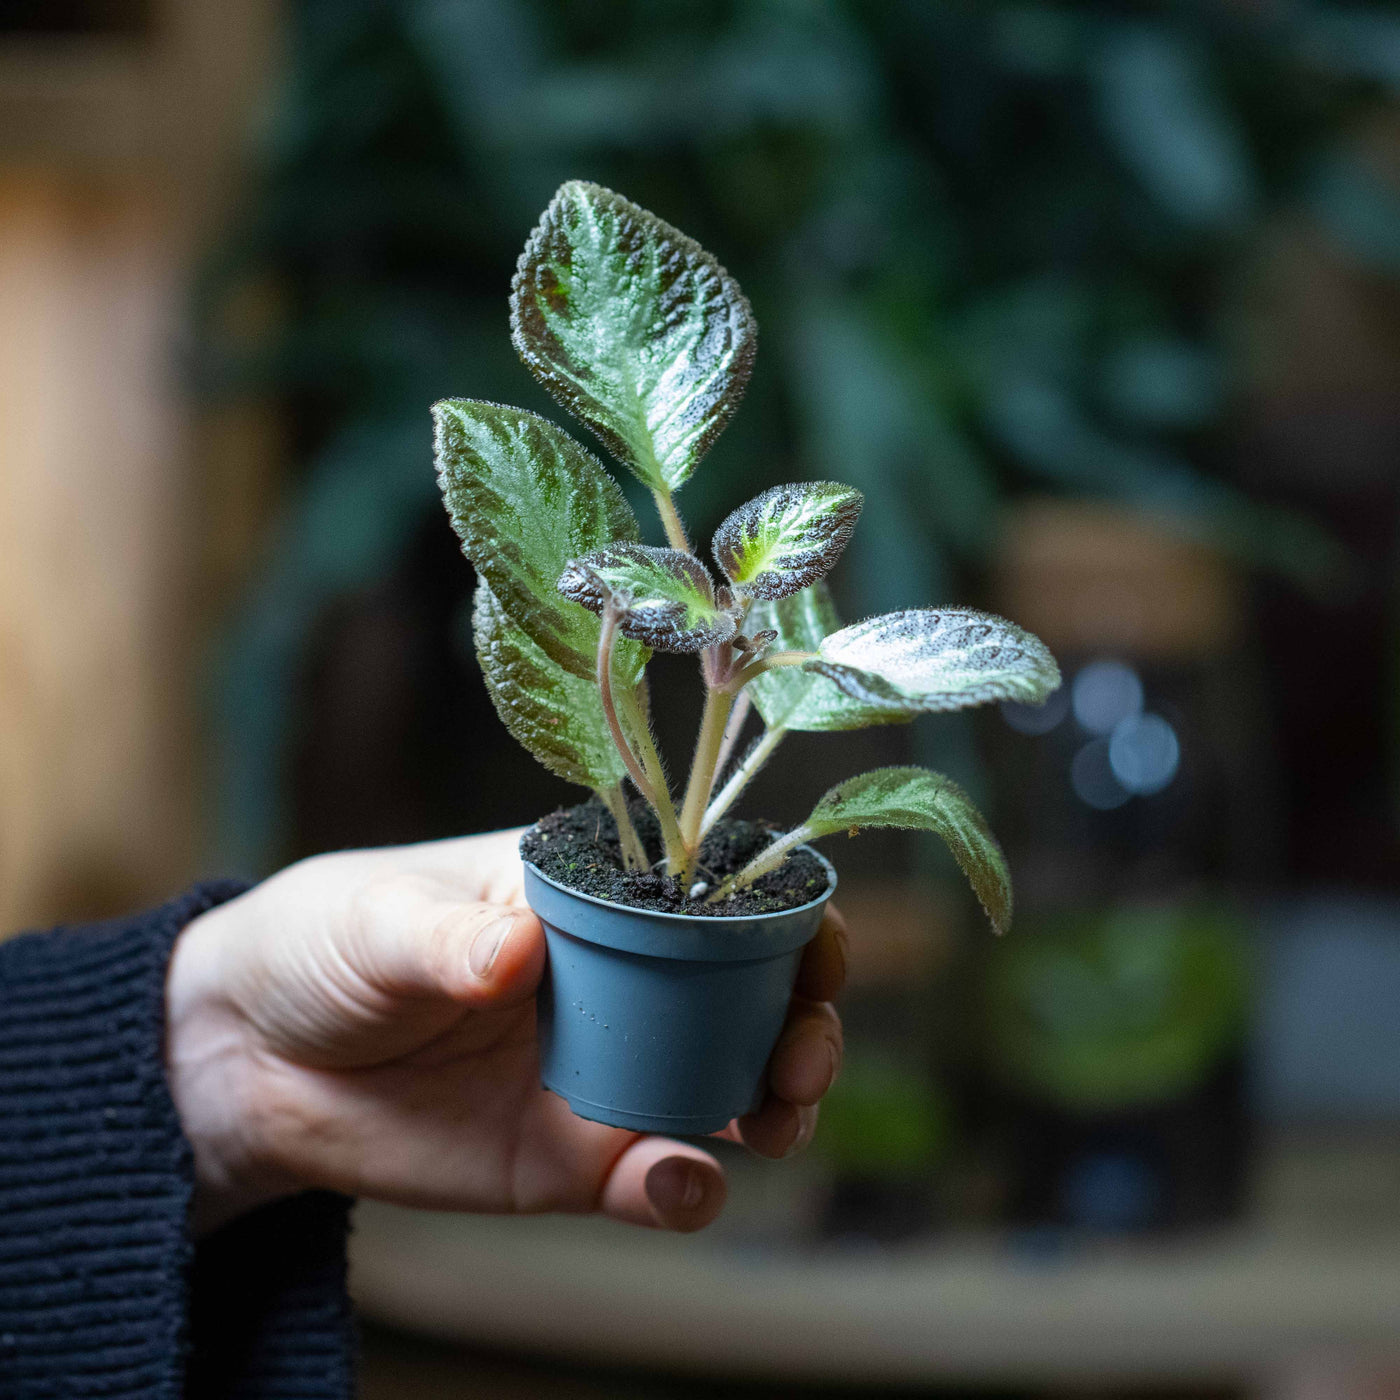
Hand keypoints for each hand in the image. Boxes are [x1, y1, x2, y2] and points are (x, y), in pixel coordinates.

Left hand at [165, 828, 845, 1236]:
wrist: (249, 1062)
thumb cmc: (322, 946)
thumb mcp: (377, 922)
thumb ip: (448, 939)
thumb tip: (521, 951)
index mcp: (586, 893)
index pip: (712, 889)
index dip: (782, 911)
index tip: (816, 945)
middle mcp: (617, 978)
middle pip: (748, 992)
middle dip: (802, 1020)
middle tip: (802, 1053)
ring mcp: (602, 1069)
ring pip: (726, 1088)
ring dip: (774, 1106)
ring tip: (771, 1119)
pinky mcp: (571, 1158)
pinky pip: (654, 1176)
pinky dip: (686, 1187)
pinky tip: (676, 1181)